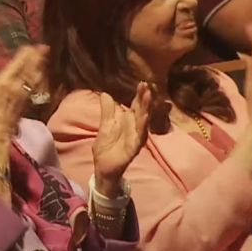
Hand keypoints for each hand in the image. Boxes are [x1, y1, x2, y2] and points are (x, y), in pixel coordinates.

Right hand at [0, 45, 48, 141]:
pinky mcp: (25, 107)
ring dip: (40, 69)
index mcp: (6, 81)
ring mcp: (23, 98)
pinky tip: (39, 81)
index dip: (26, 54)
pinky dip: (38, 82)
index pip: (18, 64)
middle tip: (45, 48)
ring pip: (35, 80)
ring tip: (44, 62)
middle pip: (31, 70)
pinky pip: (34, 90)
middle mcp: (18, 88)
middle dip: (38, 59)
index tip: (31, 46)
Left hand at [91, 83, 150, 197]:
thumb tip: (105, 93)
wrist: (103, 167)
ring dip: (146, 110)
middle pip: (142, 111)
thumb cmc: (106, 147)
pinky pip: (140, 137)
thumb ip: (107, 111)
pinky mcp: (134, 148)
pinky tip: (145, 117)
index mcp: (128, 122)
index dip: (139, 95)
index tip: (142, 82)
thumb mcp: (105, 125)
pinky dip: (142, 127)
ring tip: (148, 97)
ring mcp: (136, 138)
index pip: (136, 105)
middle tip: (146, 86)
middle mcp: (135, 128)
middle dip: (145, 99)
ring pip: (143, 122)